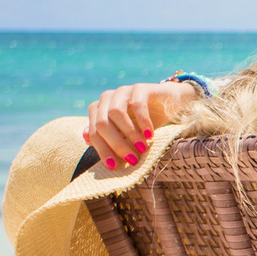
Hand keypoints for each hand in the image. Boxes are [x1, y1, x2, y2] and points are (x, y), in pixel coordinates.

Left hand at [83, 81, 200, 169]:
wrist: (170, 104)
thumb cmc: (146, 121)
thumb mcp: (126, 132)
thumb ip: (108, 136)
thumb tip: (86, 139)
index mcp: (99, 109)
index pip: (94, 131)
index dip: (102, 149)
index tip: (114, 166)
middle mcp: (107, 98)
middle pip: (102, 123)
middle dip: (116, 144)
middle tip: (132, 159)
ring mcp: (123, 91)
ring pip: (116, 113)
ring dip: (129, 133)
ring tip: (142, 148)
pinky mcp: (140, 88)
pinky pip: (137, 104)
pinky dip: (143, 121)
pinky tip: (150, 135)